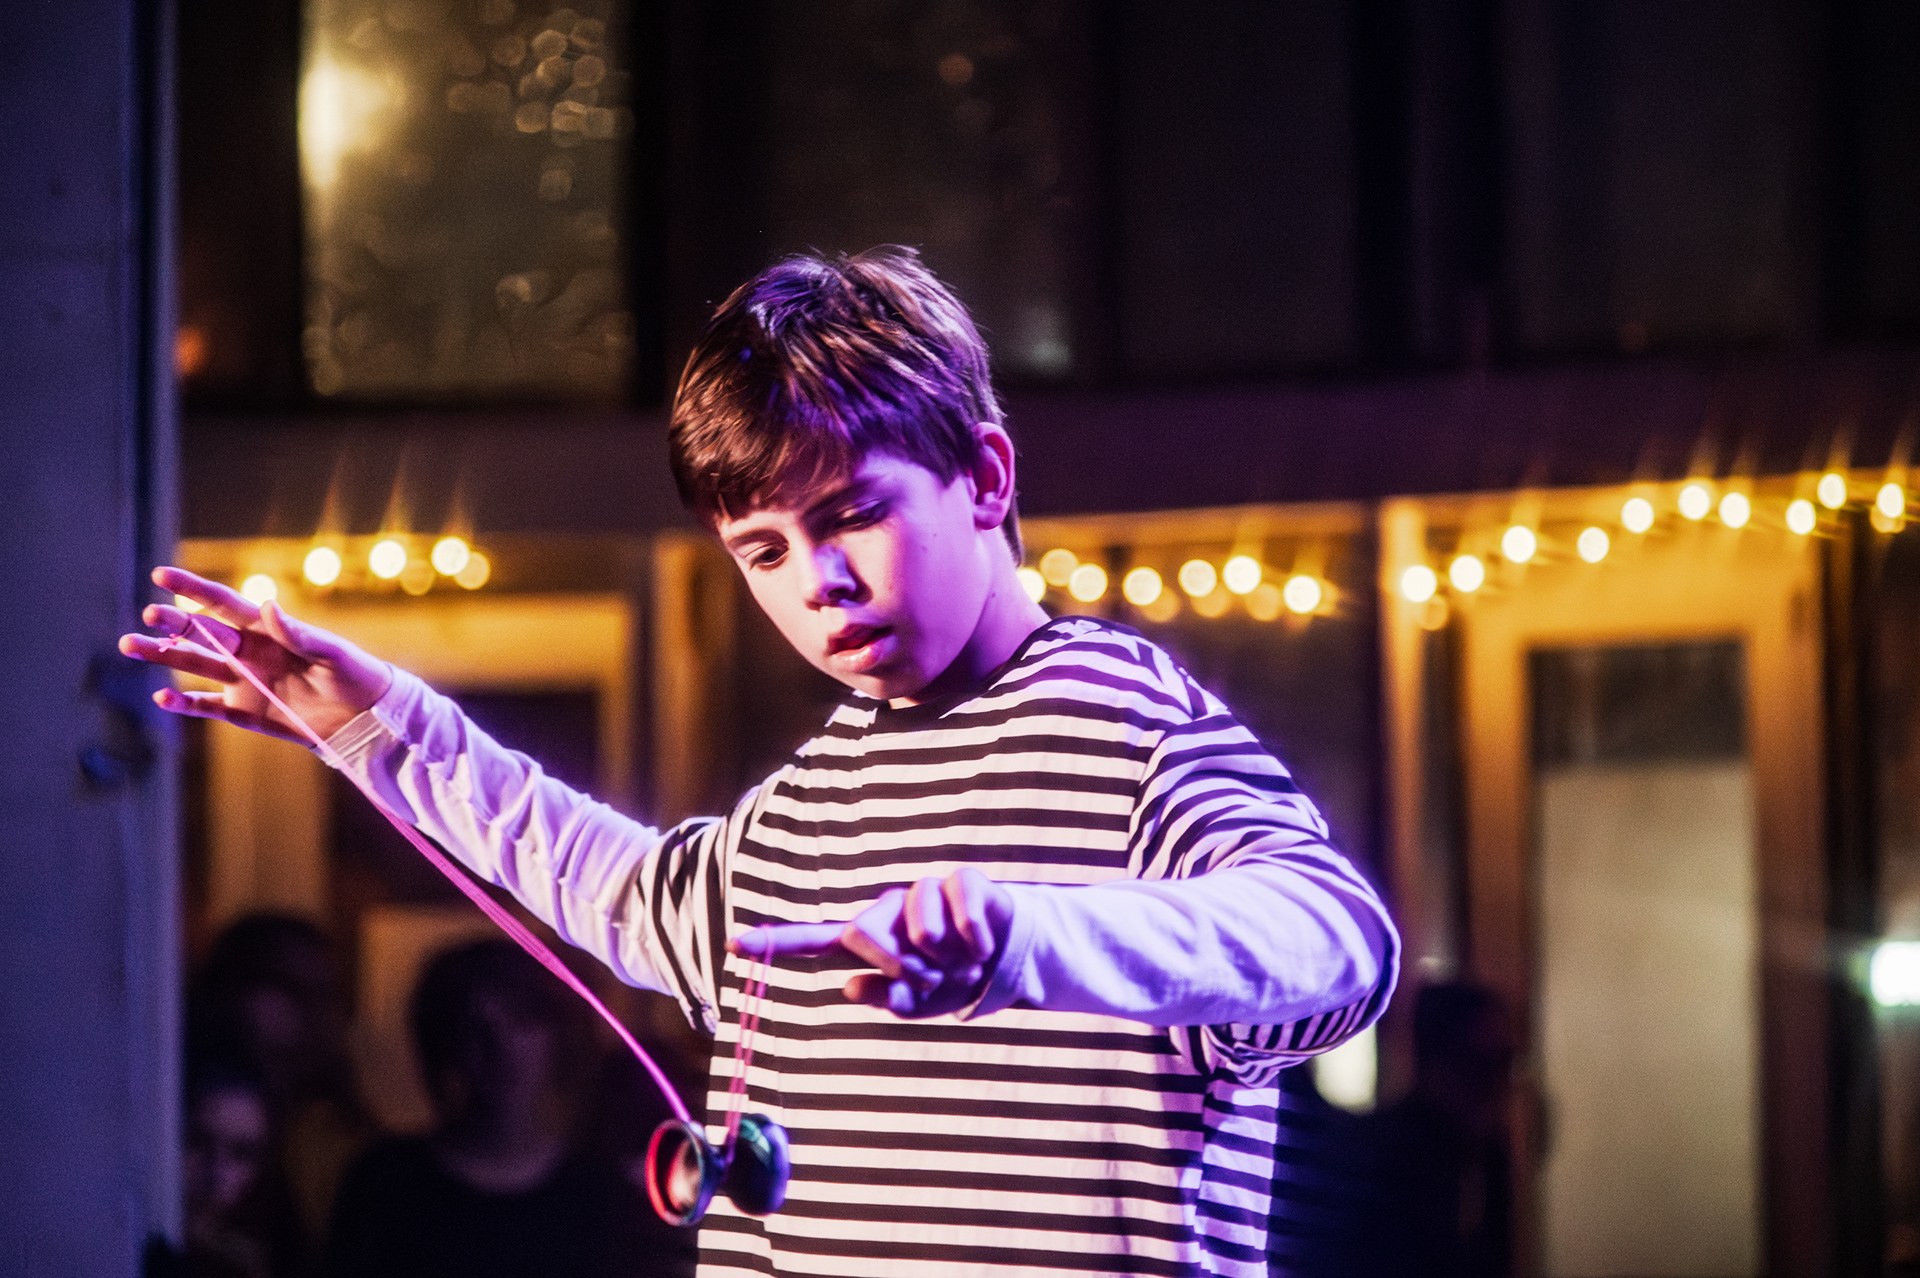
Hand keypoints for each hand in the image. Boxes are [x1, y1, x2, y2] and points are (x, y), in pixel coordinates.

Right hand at [118, 566, 391, 744]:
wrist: (364, 717)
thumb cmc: (354, 674)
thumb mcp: (331, 652)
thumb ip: (298, 632)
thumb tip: (265, 605)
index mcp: (267, 630)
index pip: (223, 605)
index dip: (193, 590)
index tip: (161, 575)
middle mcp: (250, 652)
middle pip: (201, 633)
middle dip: (173, 623)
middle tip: (148, 614)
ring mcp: (245, 682)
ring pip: (195, 665)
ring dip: (164, 656)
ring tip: (132, 645)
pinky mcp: (246, 712)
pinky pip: (208, 706)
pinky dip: (185, 703)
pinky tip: (162, 697)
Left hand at [732, 868, 1014, 1018]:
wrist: (1003, 958)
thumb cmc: (948, 980)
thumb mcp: (917, 1003)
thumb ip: (886, 999)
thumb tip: (849, 988)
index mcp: (867, 942)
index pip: (814, 942)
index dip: (775, 943)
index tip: (735, 947)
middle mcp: (887, 911)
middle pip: (861, 933)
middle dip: (898, 967)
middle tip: (930, 980)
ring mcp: (921, 892)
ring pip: (920, 929)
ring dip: (946, 959)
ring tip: (960, 961)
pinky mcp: (959, 881)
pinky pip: (961, 916)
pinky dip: (975, 944)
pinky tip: (982, 946)